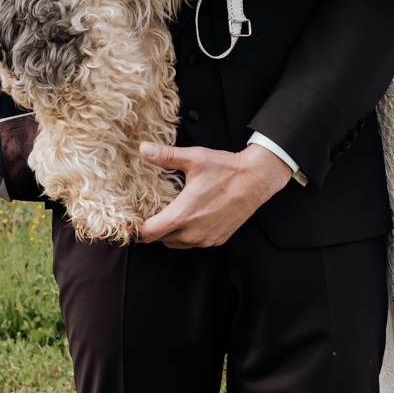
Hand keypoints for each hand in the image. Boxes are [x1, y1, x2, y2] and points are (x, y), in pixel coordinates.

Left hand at [138, 142, 291, 245]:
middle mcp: (193, 233)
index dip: (138, 226)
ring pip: (177, 243)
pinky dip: (189, 234)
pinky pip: (194, 243)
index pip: (148, 234)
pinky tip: (192, 217)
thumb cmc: (227, 169)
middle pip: (160, 240)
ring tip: (173, 213)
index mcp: (182, 215)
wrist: (257, 179)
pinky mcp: (218, 239)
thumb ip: (166, 156)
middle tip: (154, 210)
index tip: (136, 216)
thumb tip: (144, 149)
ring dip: (171, 233)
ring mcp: (206, 239)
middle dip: (154, 228)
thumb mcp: (194, 158)